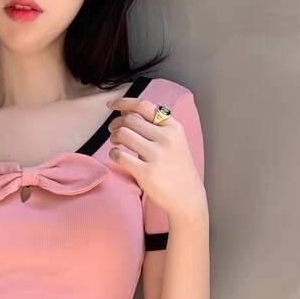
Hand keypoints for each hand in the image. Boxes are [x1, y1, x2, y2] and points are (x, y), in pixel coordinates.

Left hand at [106, 97, 205, 220]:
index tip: (111, 105)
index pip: (144, 106)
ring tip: (115, 144)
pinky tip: (116, 156)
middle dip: (115, 124)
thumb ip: (155, 126)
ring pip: (123, 134)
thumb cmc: (177, 168)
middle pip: (130, 120)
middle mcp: (166, 138)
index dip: (124, 102)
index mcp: (173, 127)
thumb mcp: (174, 141)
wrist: (187, 196)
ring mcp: (156, 155)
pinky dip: (113, 154)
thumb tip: (126, 111)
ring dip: (113, 137)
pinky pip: (120, 156)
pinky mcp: (146, 172)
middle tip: (113, 132)